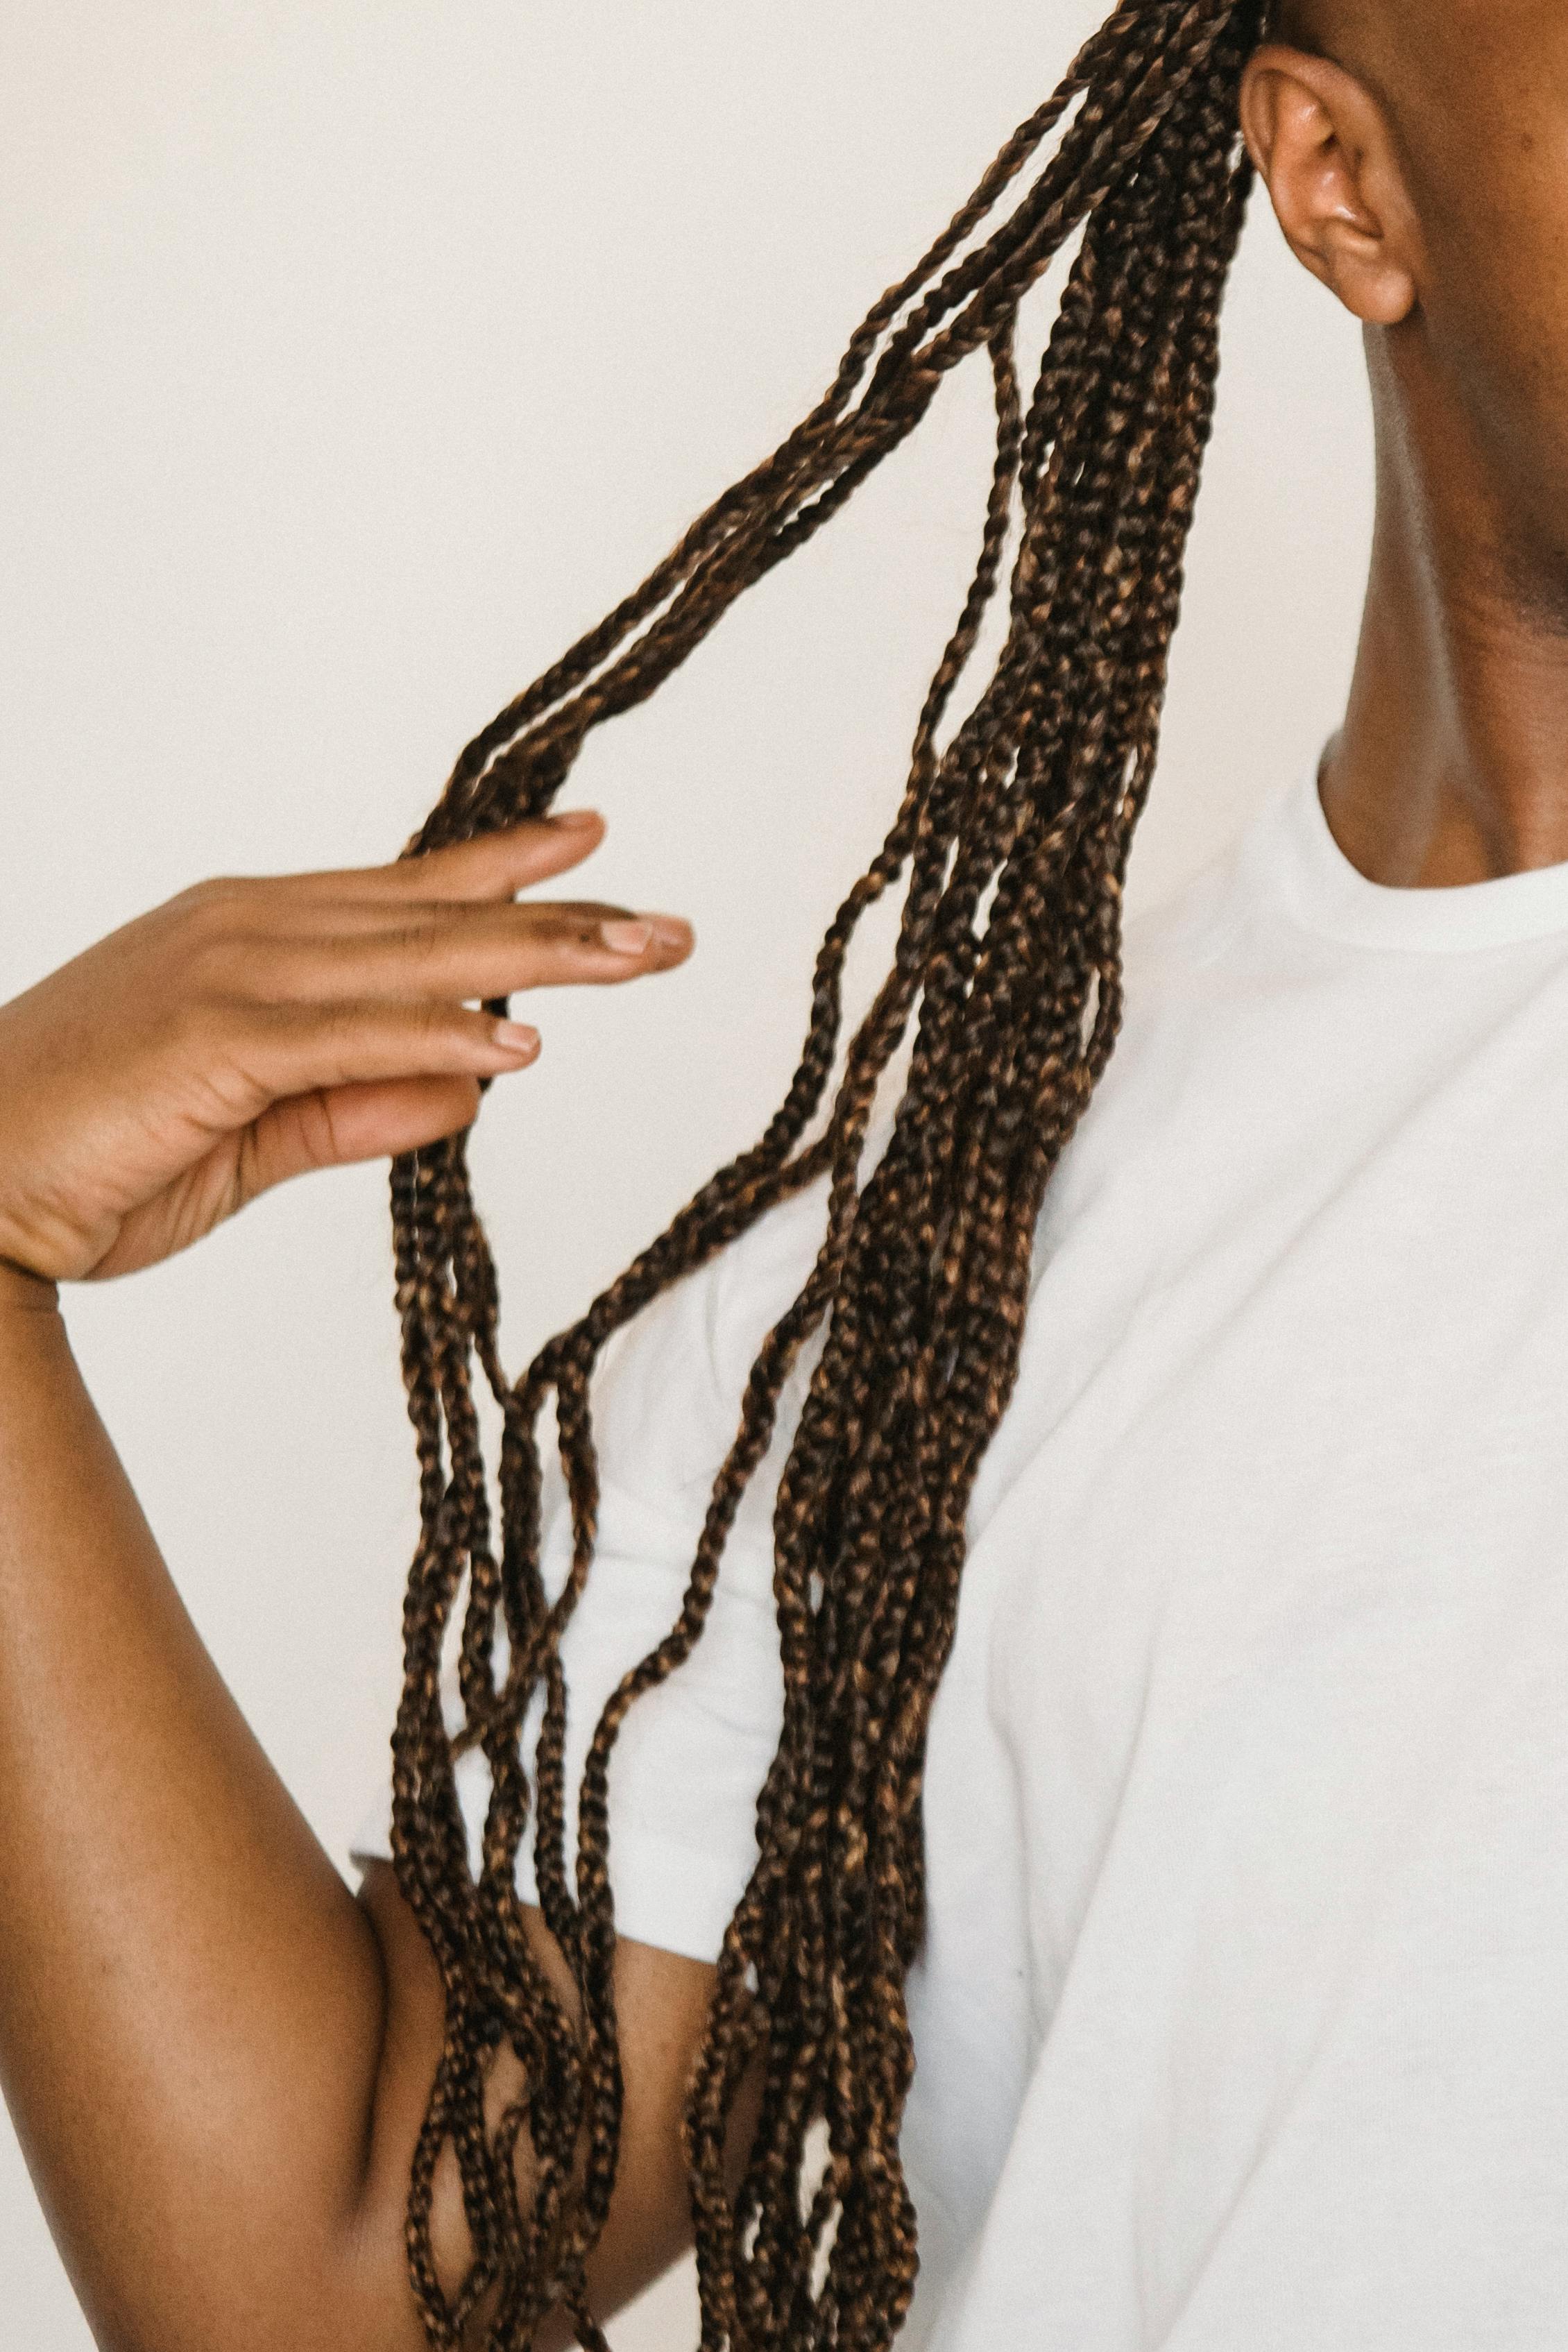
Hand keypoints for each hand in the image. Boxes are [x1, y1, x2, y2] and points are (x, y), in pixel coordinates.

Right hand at [0, 812, 691, 1282]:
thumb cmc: (92, 1159)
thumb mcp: (257, 1135)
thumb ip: (364, 1103)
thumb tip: (476, 1084)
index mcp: (247, 936)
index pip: (403, 898)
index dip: (501, 873)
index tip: (592, 847)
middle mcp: (244, 931)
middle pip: (430, 917)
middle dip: (557, 916)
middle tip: (668, 926)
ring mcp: (226, 973)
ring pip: (411, 958)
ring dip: (533, 956)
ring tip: (641, 958)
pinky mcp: (210, 1036)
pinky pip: (351, 1032)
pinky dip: (437, 1033)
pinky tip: (521, 1041)